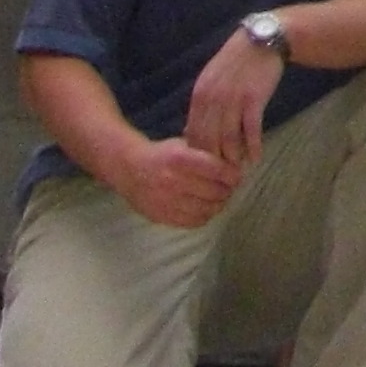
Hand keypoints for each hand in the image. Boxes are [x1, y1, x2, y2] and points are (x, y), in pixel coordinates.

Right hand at [105, 136, 242, 229]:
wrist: (129, 169)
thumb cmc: (162, 154)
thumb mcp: (183, 144)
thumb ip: (206, 153)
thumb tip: (235, 160)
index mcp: (180, 159)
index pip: (217, 170)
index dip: (232, 175)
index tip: (236, 176)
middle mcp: (173, 180)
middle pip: (215, 191)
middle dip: (227, 191)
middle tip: (229, 188)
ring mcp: (166, 200)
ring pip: (206, 209)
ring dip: (218, 205)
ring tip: (219, 199)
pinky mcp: (161, 215)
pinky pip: (192, 222)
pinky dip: (204, 216)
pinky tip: (205, 209)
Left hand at [184, 28, 283, 171]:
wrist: (262, 40)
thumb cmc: (236, 62)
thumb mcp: (211, 81)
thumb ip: (201, 107)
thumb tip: (188, 135)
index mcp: (199, 96)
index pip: (193, 133)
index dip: (198, 154)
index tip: (204, 168)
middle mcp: (213, 100)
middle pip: (209, 139)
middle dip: (215, 161)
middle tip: (222, 177)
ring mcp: (233, 100)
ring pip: (229, 138)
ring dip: (234, 157)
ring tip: (239, 171)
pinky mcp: (253, 99)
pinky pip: (251, 130)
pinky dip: (253, 146)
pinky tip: (256, 157)